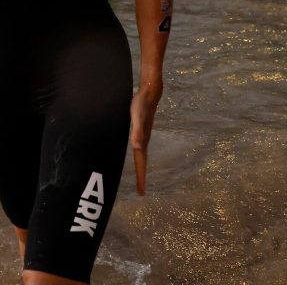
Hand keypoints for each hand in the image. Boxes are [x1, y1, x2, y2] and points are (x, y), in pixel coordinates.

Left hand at [130, 81, 162, 195]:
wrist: (149, 94)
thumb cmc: (141, 105)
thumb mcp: (137, 118)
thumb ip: (137, 131)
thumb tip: (137, 146)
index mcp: (142, 142)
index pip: (141, 164)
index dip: (141, 178)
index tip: (141, 193)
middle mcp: (143, 141)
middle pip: (142, 163)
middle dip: (141, 177)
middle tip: (141, 192)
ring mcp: (143, 136)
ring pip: (141, 156)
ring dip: (141, 167)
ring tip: (140, 177)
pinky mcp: (141, 131)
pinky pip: (139, 147)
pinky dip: (139, 155)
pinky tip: (137, 153)